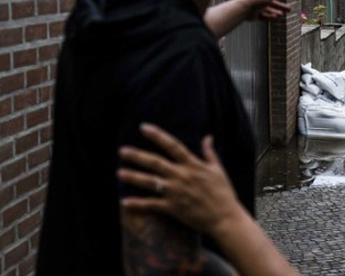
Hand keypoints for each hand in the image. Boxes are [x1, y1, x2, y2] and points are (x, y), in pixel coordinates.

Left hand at [118, 123, 243, 237]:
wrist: (224, 217)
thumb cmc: (224, 193)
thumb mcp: (218, 169)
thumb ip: (209, 153)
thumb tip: (207, 137)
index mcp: (193, 165)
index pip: (172, 146)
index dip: (157, 135)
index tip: (143, 127)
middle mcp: (182, 176)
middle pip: (155, 163)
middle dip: (137, 156)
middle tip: (122, 151)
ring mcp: (176, 192)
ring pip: (150, 182)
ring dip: (133, 177)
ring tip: (119, 173)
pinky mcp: (173, 208)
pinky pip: (151, 205)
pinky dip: (137, 204)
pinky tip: (124, 202)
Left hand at [243, 0, 291, 20]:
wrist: (244, 9)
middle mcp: (260, 0)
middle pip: (272, 3)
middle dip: (281, 6)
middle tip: (289, 9)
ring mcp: (257, 8)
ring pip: (269, 10)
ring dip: (275, 12)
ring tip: (282, 14)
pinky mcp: (255, 15)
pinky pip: (264, 16)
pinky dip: (269, 17)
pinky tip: (275, 17)